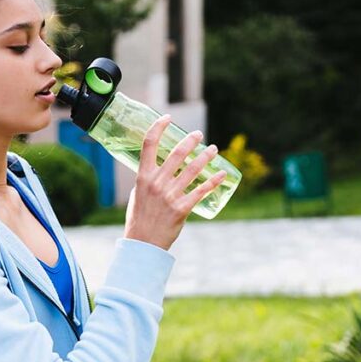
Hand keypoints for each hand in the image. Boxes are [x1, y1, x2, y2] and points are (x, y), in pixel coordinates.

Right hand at [123, 115, 226, 250]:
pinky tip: (222, 173)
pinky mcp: (182, 208)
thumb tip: (159, 170)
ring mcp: (170, 195)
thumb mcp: (138, 195)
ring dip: (205, 157)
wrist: (143, 243)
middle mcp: (156, 183)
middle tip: (199, 134)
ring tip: (214, 149)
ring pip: (193, 169)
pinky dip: (214, 180)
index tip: (167, 118)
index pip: (149, 145)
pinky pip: (201, 190)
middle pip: (177, 154)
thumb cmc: (139, 218)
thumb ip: (149, 181)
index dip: (158, 128)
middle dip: (190, 141)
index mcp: (143, 177)